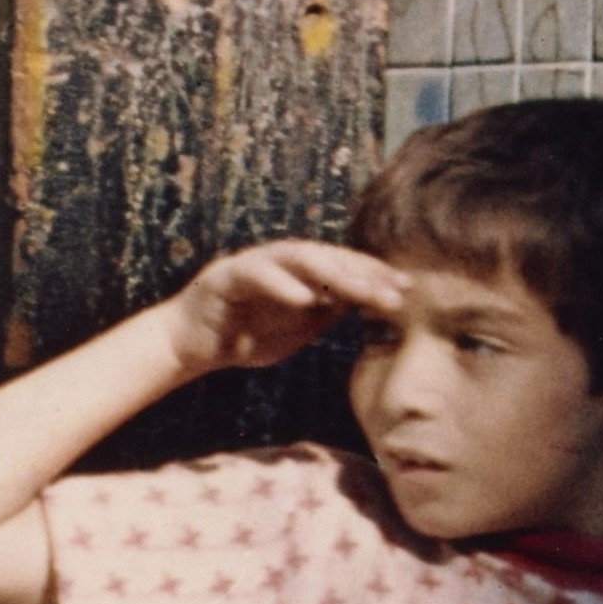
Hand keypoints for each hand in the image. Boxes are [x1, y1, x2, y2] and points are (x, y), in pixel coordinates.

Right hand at [163, 240, 404, 383]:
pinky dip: (281, 286)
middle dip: (362, 273)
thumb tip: (374, 300)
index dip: (375, 273)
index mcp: (298, 271)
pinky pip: (255, 274)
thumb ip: (331, 311)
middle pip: (327, 258)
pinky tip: (305, 299)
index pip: (343, 265)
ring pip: (296, 258)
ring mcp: (251, 264)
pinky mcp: (224, 277)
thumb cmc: (249, 334)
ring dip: (331, 274)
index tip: (408, 287)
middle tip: (395, 292)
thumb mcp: (301, 326)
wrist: (193, 345)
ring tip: (360, 293)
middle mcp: (278, 261)